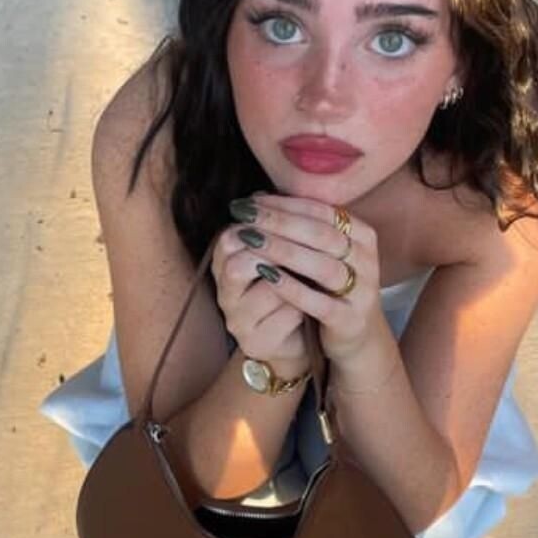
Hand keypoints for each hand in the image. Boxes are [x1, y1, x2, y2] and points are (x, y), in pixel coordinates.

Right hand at [210, 212, 309, 372]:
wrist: (296, 340)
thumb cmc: (287, 290)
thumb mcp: (275, 258)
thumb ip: (269, 231)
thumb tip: (262, 193)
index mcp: (224, 268)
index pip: (228, 240)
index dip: (259, 226)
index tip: (287, 218)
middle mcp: (225, 296)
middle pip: (238, 265)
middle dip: (276, 251)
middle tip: (306, 244)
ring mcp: (238, 323)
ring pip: (268, 290)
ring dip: (295, 278)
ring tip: (312, 275)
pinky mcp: (258, 344)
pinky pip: (287, 315)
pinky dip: (304, 303)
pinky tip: (313, 300)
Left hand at [221, 191, 382, 368]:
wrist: (356, 335)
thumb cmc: (330, 287)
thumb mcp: (321, 253)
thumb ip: (297, 227)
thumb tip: (256, 199)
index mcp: (361, 235)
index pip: (321, 211)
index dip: (284, 205)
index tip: (250, 202)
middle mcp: (366, 260)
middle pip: (322, 234)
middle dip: (280, 222)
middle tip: (246, 217)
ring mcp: (361, 291)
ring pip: (322, 266)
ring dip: (284, 251)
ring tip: (251, 242)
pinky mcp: (349, 319)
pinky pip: (319, 302)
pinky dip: (292, 287)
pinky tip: (266, 276)